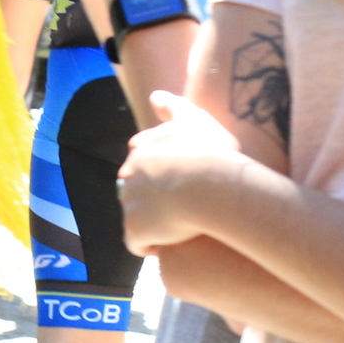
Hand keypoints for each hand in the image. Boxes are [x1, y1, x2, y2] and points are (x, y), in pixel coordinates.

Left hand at [118, 92, 244, 252]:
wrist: (213, 187)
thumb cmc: (213, 155)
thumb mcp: (197, 121)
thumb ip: (175, 107)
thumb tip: (155, 94)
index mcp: (142, 149)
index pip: (140, 162)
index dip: (160, 176)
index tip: (179, 185)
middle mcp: (129, 174)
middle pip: (135, 190)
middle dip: (151, 200)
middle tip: (181, 211)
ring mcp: (130, 202)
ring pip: (136, 216)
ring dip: (151, 225)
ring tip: (178, 231)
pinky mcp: (135, 229)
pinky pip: (137, 243)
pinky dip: (148, 246)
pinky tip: (167, 248)